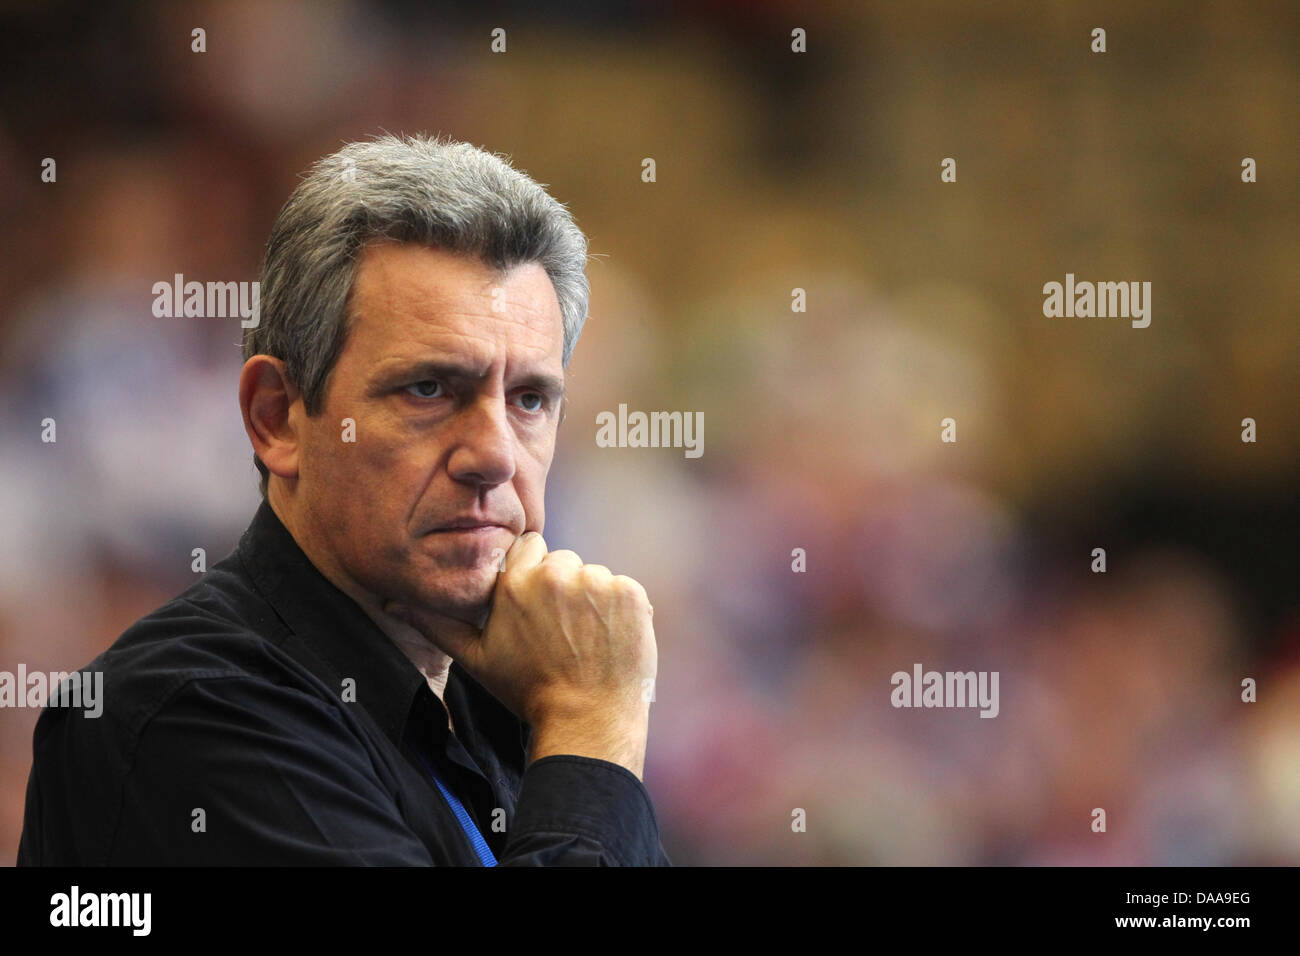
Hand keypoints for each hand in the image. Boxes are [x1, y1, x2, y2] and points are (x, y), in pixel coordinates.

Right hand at [385, 532, 656, 776]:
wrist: (587, 720)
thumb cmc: (527, 691)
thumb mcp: (476, 659)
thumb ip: (437, 624)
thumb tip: (393, 603)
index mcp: (516, 582)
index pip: (528, 547)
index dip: (531, 575)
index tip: (536, 605)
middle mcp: (557, 574)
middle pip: (561, 561)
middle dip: (560, 587)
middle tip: (560, 631)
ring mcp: (598, 582)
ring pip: (592, 576)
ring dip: (591, 599)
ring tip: (584, 640)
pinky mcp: (631, 594)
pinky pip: (623, 589)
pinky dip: (619, 610)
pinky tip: (608, 640)